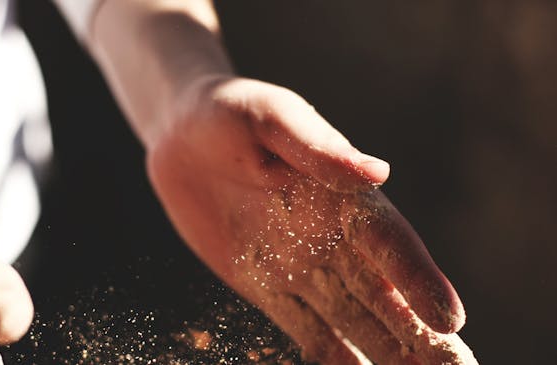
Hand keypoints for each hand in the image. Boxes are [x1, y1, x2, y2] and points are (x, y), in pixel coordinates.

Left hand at [147, 76, 476, 363]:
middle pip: (386, 296)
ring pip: (353, 321)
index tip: (449, 318)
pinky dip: (331, 356)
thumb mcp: (272, 119)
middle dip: (424, 336)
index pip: (392, 244)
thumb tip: (377, 174)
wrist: (182, 136)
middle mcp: (333, 239)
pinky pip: (304, 328)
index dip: (421, 279)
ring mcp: (301, 267)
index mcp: (345, 197)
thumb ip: (318, 149)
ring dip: (386, 354)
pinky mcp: (265, 285)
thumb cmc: (232, 112)